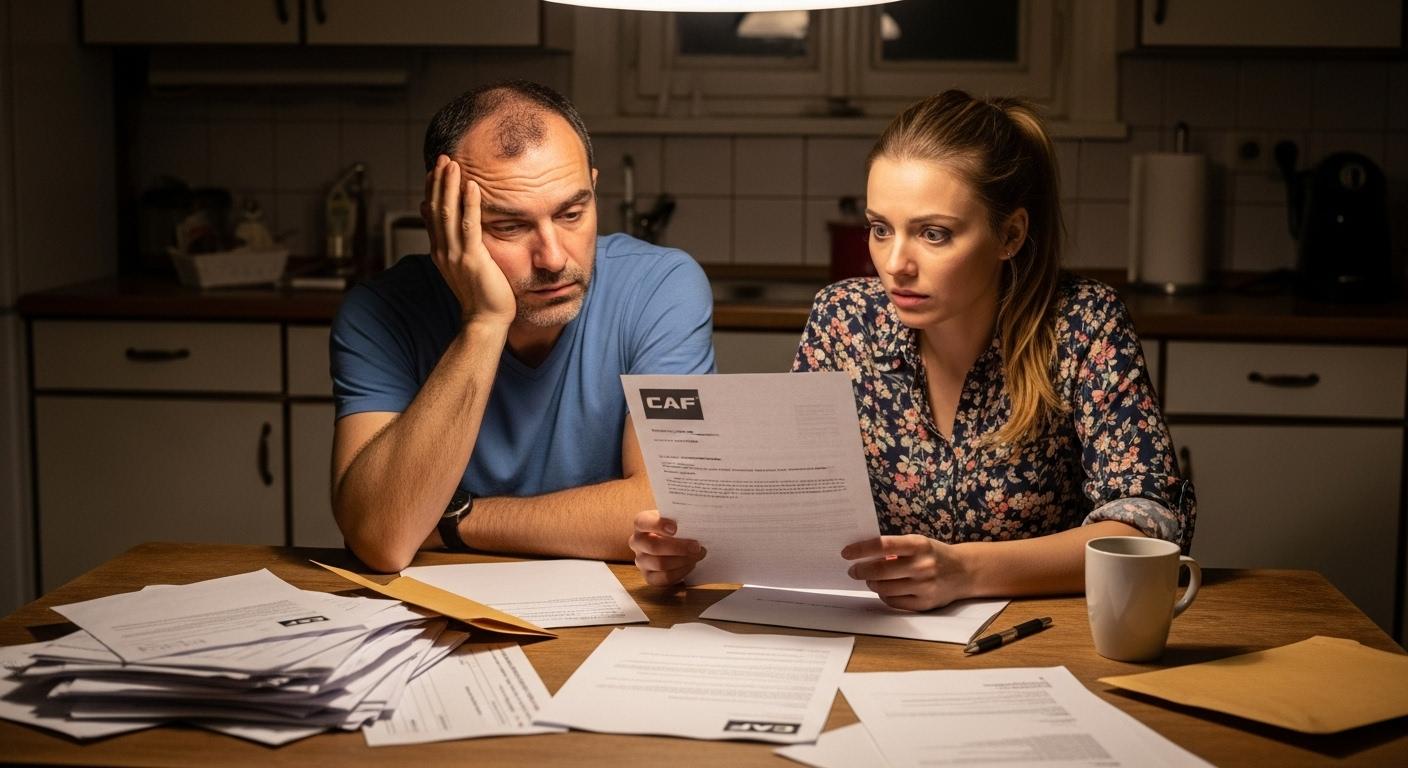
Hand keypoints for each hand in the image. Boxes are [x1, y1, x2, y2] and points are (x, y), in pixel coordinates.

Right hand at [422, 155, 515, 326]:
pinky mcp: (472, 259)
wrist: (485, 321)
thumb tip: (448, 229)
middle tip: (442, 158)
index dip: (432, 190)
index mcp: (440, 251)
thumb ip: (454, 244)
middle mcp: (443, 251)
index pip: (431, 213)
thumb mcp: (462, 265)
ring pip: (448, 214)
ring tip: (452, 164)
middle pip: (436, 209)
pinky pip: (469, 226)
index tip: (435, 170)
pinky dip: (469, 204)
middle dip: (438, 182)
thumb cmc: (481, 294)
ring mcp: (455, 255)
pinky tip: (472, 186)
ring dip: (449, 187)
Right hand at [630, 509, 705, 586]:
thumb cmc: (675, 526)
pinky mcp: (649, 576)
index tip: (675, 528)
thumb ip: (679, 518)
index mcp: (641, 523)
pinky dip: (681, 572)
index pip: (642, 522)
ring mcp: (641, 561)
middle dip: (678, 548)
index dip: (657, 524)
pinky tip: (691, 564)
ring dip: (683, 560)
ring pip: (660, 564)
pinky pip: (664, 578)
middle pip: (653, 547)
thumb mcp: (674, 517)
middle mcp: (637, 542)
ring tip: (698, 555)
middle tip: (696, 546)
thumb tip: (692, 523)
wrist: (674, 541)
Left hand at [841, 534, 971, 610]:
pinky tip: (884, 589)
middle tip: (853, 571)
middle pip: (880, 570)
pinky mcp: (925, 603)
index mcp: (919, 545)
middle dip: (861, 570)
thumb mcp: (918, 543)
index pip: (883, 545)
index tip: (846, 553)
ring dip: (872, 583)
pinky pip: (894, 602)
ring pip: (884, 588)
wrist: (964, 572)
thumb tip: (863, 555)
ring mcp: (924, 586)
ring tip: (870, 579)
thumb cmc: (934, 554)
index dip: (861, 549)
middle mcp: (922, 565)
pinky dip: (884, 595)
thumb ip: (895, 548)